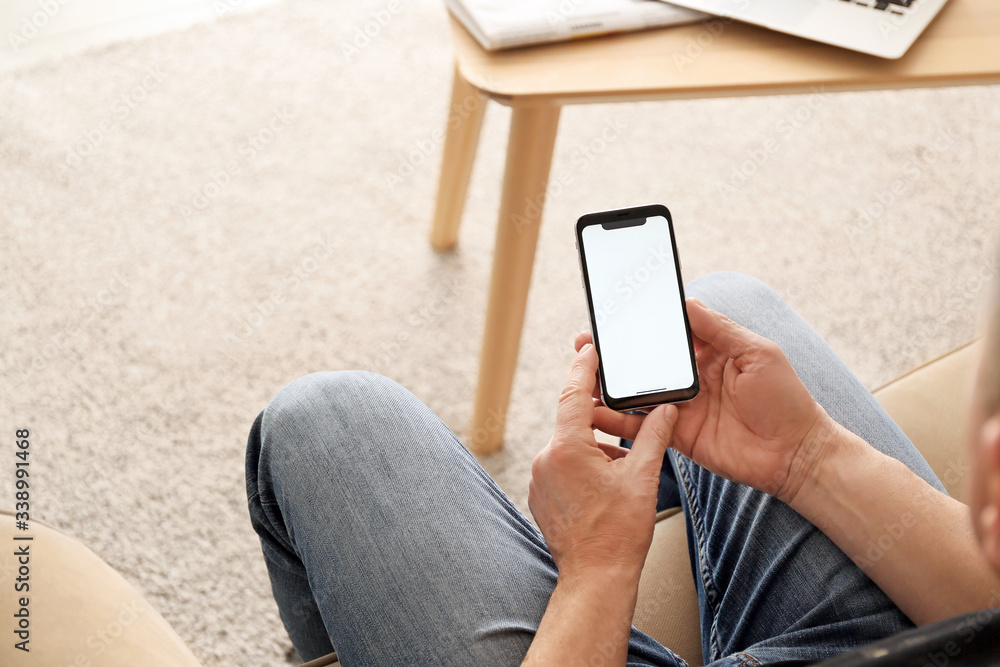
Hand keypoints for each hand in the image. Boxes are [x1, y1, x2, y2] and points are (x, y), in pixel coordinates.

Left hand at [528, 343, 677, 577]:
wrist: (595, 578)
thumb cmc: (618, 533)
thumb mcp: (642, 477)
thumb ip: (653, 437)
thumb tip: (666, 411)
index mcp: (567, 448)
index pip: (573, 393)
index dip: (584, 368)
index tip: (590, 349)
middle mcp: (545, 459)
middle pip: (572, 421)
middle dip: (599, 416)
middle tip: (623, 412)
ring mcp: (538, 479)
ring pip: (568, 446)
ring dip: (593, 445)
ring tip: (623, 461)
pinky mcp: (539, 496)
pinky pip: (560, 467)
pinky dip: (581, 465)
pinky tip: (606, 480)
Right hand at [575, 299, 835, 505]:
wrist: (796, 455)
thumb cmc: (786, 400)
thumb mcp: (758, 353)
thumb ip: (720, 329)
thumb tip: (688, 302)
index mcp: (710, 351)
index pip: (668, 331)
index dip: (641, 322)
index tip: (614, 312)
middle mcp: (691, 377)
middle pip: (644, 361)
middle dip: (614, 352)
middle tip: (585, 343)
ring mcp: (681, 407)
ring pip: (637, 393)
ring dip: (610, 385)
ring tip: (581, 376)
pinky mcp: (677, 435)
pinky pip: (642, 426)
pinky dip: (618, 421)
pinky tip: (597, 413)